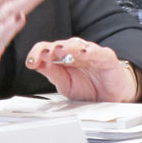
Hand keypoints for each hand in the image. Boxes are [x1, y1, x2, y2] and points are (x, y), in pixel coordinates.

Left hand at [25, 37, 139, 101]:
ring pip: (78, 45)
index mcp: (62, 58)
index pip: (46, 50)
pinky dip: (91, 52)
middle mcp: (74, 52)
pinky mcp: (106, 57)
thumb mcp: (65, 85)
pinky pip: (98, 53)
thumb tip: (35, 64)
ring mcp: (90, 53)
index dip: (37, 54)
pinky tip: (85, 53)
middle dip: (50, 49)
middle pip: (60, 45)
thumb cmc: (88, 89)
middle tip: (44, 54)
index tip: (30, 62)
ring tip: (60, 50)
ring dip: (68, 47)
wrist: (111, 97)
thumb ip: (52, 73)